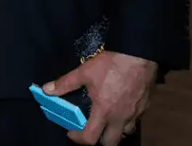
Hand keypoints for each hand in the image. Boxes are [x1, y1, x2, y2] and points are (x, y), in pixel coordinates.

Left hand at [43, 51, 157, 144]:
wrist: (138, 55)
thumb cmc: (111, 64)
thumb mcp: (84, 72)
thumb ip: (65, 83)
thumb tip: (47, 89)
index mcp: (104, 111)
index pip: (90, 138)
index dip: (78, 139)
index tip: (72, 132)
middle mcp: (120, 118)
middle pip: (111, 143)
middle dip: (99, 140)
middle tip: (91, 129)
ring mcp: (135, 114)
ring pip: (126, 133)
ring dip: (115, 131)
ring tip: (106, 119)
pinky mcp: (145, 107)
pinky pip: (135, 120)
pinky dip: (126, 119)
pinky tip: (120, 107)